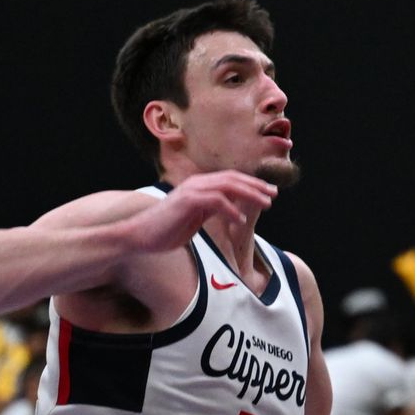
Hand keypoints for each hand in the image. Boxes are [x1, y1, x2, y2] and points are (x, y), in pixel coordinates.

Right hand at [126, 171, 276, 252]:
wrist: (140, 236)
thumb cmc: (166, 230)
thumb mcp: (194, 218)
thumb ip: (211, 210)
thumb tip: (231, 209)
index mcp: (199, 186)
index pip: (231, 180)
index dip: (252, 185)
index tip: (269, 192)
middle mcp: (196, 184)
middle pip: (233, 179)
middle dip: (256, 186)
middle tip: (274, 194)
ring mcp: (191, 191)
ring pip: (228, 186)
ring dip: (249, 195)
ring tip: (266, 204)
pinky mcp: (187, 202)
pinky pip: (216, 201)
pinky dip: (231, 209)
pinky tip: (241, 219)